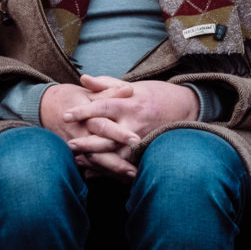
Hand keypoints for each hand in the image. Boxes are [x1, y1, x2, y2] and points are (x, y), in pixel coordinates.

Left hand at [54, 76, 200, 181]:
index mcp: (128, 102)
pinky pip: (126, 162)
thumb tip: (83, 78)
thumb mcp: (131, 86)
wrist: (185, 106)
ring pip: (116, 152)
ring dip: (96, 158)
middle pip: (107, 133)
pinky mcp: (146, 149)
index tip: (66, 115)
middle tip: (69, 144)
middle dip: (87, 140)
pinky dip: (109, 168)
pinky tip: (93, 171)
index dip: (83, 111)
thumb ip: (105, 84)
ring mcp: (141, 137)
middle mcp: (134, 121)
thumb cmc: (154, 94)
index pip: (102, 106)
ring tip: (78, 161)